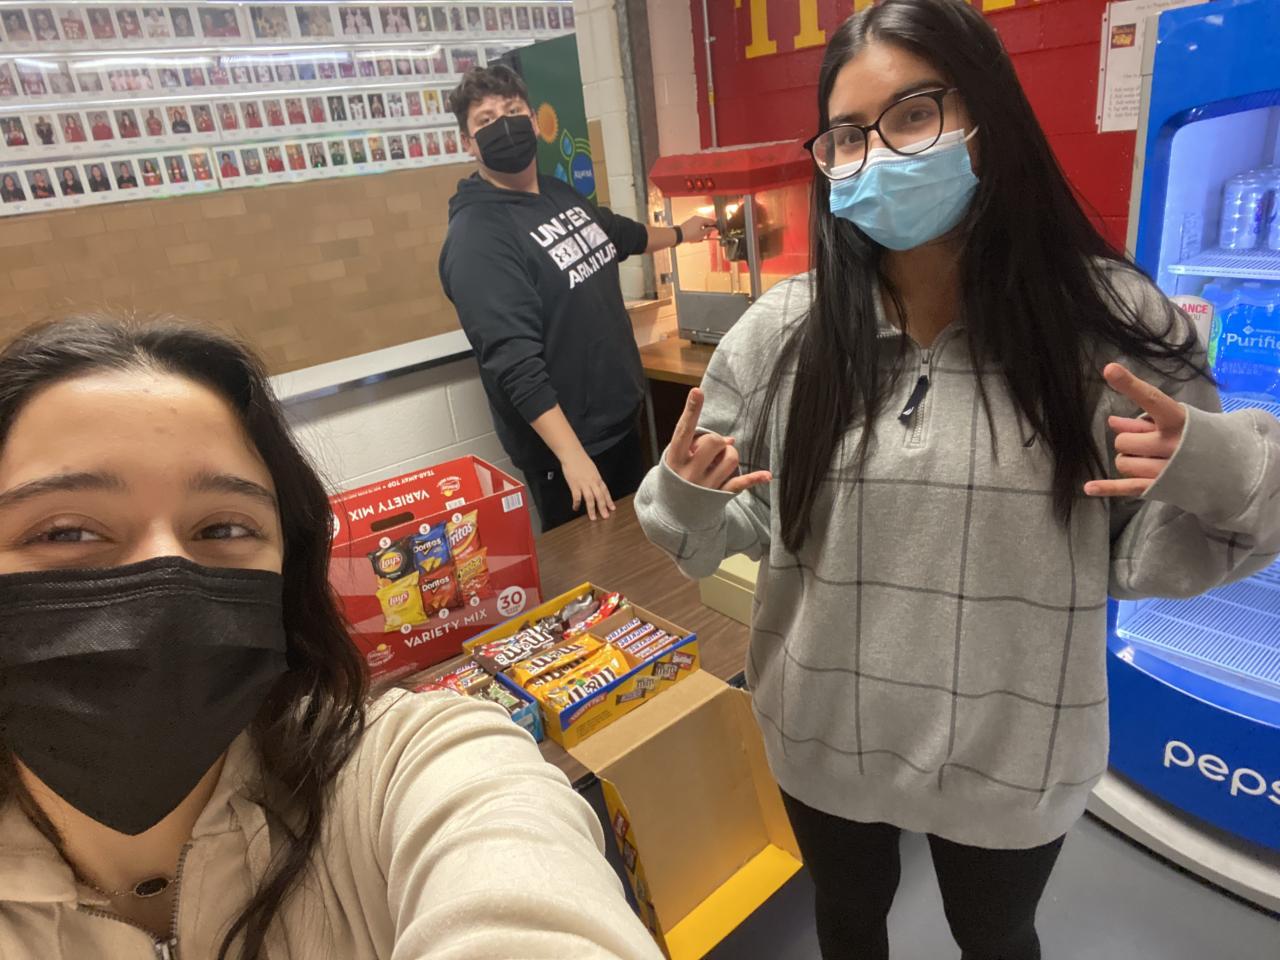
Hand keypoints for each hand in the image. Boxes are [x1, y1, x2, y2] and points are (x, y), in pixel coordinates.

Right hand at [561, 450, 614, 519]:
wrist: (573, 454)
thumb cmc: (581, 461)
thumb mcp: (592, 470)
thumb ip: (595, 479)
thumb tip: (597, 486)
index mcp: (597, 478)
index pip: (605, 491)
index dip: (609, 501)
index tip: (612, 508)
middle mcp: (592, 482)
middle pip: (600, 497)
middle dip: (603, 508)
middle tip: (605, 516)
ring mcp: (583, 484)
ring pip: (590, 499)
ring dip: (592, 509)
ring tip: (593, 517)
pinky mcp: (574, 485)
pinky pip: (577, 497)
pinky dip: (576, 504)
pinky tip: (576, 508)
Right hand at [667, 388, 771, 493]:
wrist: (671, 513)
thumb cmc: (676, 477)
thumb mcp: (678, 458)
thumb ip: (698, 444)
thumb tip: (730, 440)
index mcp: (675, 458)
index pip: (684, 430)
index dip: (691, 410)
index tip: (697, 391)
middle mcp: (689, 472)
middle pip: (713, 441)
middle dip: (716, 441)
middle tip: (710, 451)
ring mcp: (705, 485)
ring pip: (731, 458)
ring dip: (730, 455)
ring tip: (719, 462)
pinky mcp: (718, 495)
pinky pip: (739, 483)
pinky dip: (754, 478)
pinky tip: (767, 475)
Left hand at [679, 215, 715, 243]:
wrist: (679, 235)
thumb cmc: (689, 234)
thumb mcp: (702, 234)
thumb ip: (709, 231)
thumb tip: (714, 229)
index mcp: (701, 219)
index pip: (711, 221)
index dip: (714, 226)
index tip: (716, 230)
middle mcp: (697, 218)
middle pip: (705, 223)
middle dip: (707, 231)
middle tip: (707, 236)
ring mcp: (692, 220)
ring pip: (700, 226)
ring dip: (701, 232)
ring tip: (699, 239)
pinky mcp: (689, 223)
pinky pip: (695, 227)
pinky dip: (696, 232)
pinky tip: (694, 238)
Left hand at [1084, 363, 1186, 497]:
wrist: (1234, 469)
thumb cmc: (1199, 437)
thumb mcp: (1177, 421)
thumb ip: (1143, 421)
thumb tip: (1112, 422)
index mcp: (1178, 421)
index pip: (1150, 400)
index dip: (1129, 385)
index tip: (1110, 369)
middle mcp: (1172, 445)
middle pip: (1124, 441)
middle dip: (1131, 441)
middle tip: (1150, 442)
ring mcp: (1165, 469)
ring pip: (1122, 463)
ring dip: (1129, 460)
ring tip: (1150, 458)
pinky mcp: (1159, 488)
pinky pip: (1126, 487)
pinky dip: (1106, 488)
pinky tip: (1088, 487)